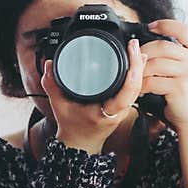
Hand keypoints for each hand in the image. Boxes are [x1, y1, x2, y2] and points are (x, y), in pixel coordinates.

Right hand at [41, 37, 147, 154]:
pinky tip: (136, 60)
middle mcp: (118, 111)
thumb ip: (51, 84)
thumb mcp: (58, 106)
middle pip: (136, 86)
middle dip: (137, 64)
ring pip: (138, 86)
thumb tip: (49, 65)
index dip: (131, 73)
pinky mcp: (123, 105)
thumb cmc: (72, 127)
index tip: (129, 54)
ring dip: (138, 67)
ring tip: (134, 48)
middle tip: (132, 44)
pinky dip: (136, 73)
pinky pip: (134, 88)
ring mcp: (123, 109)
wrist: (80, 142)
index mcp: (105, 113)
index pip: (125, 93)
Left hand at [140, 19, 187, 131]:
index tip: (151, 26)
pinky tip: (140, 89)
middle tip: (135, 59)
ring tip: (137, 76)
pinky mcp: (179, 88)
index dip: (166, 25)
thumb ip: (176, 53)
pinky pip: (151, 81)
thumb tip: (149, 40)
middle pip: (162, 46)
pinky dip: (142, 85)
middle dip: (143, 51)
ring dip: (140, 71)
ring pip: (154, 63)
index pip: (184, 29)